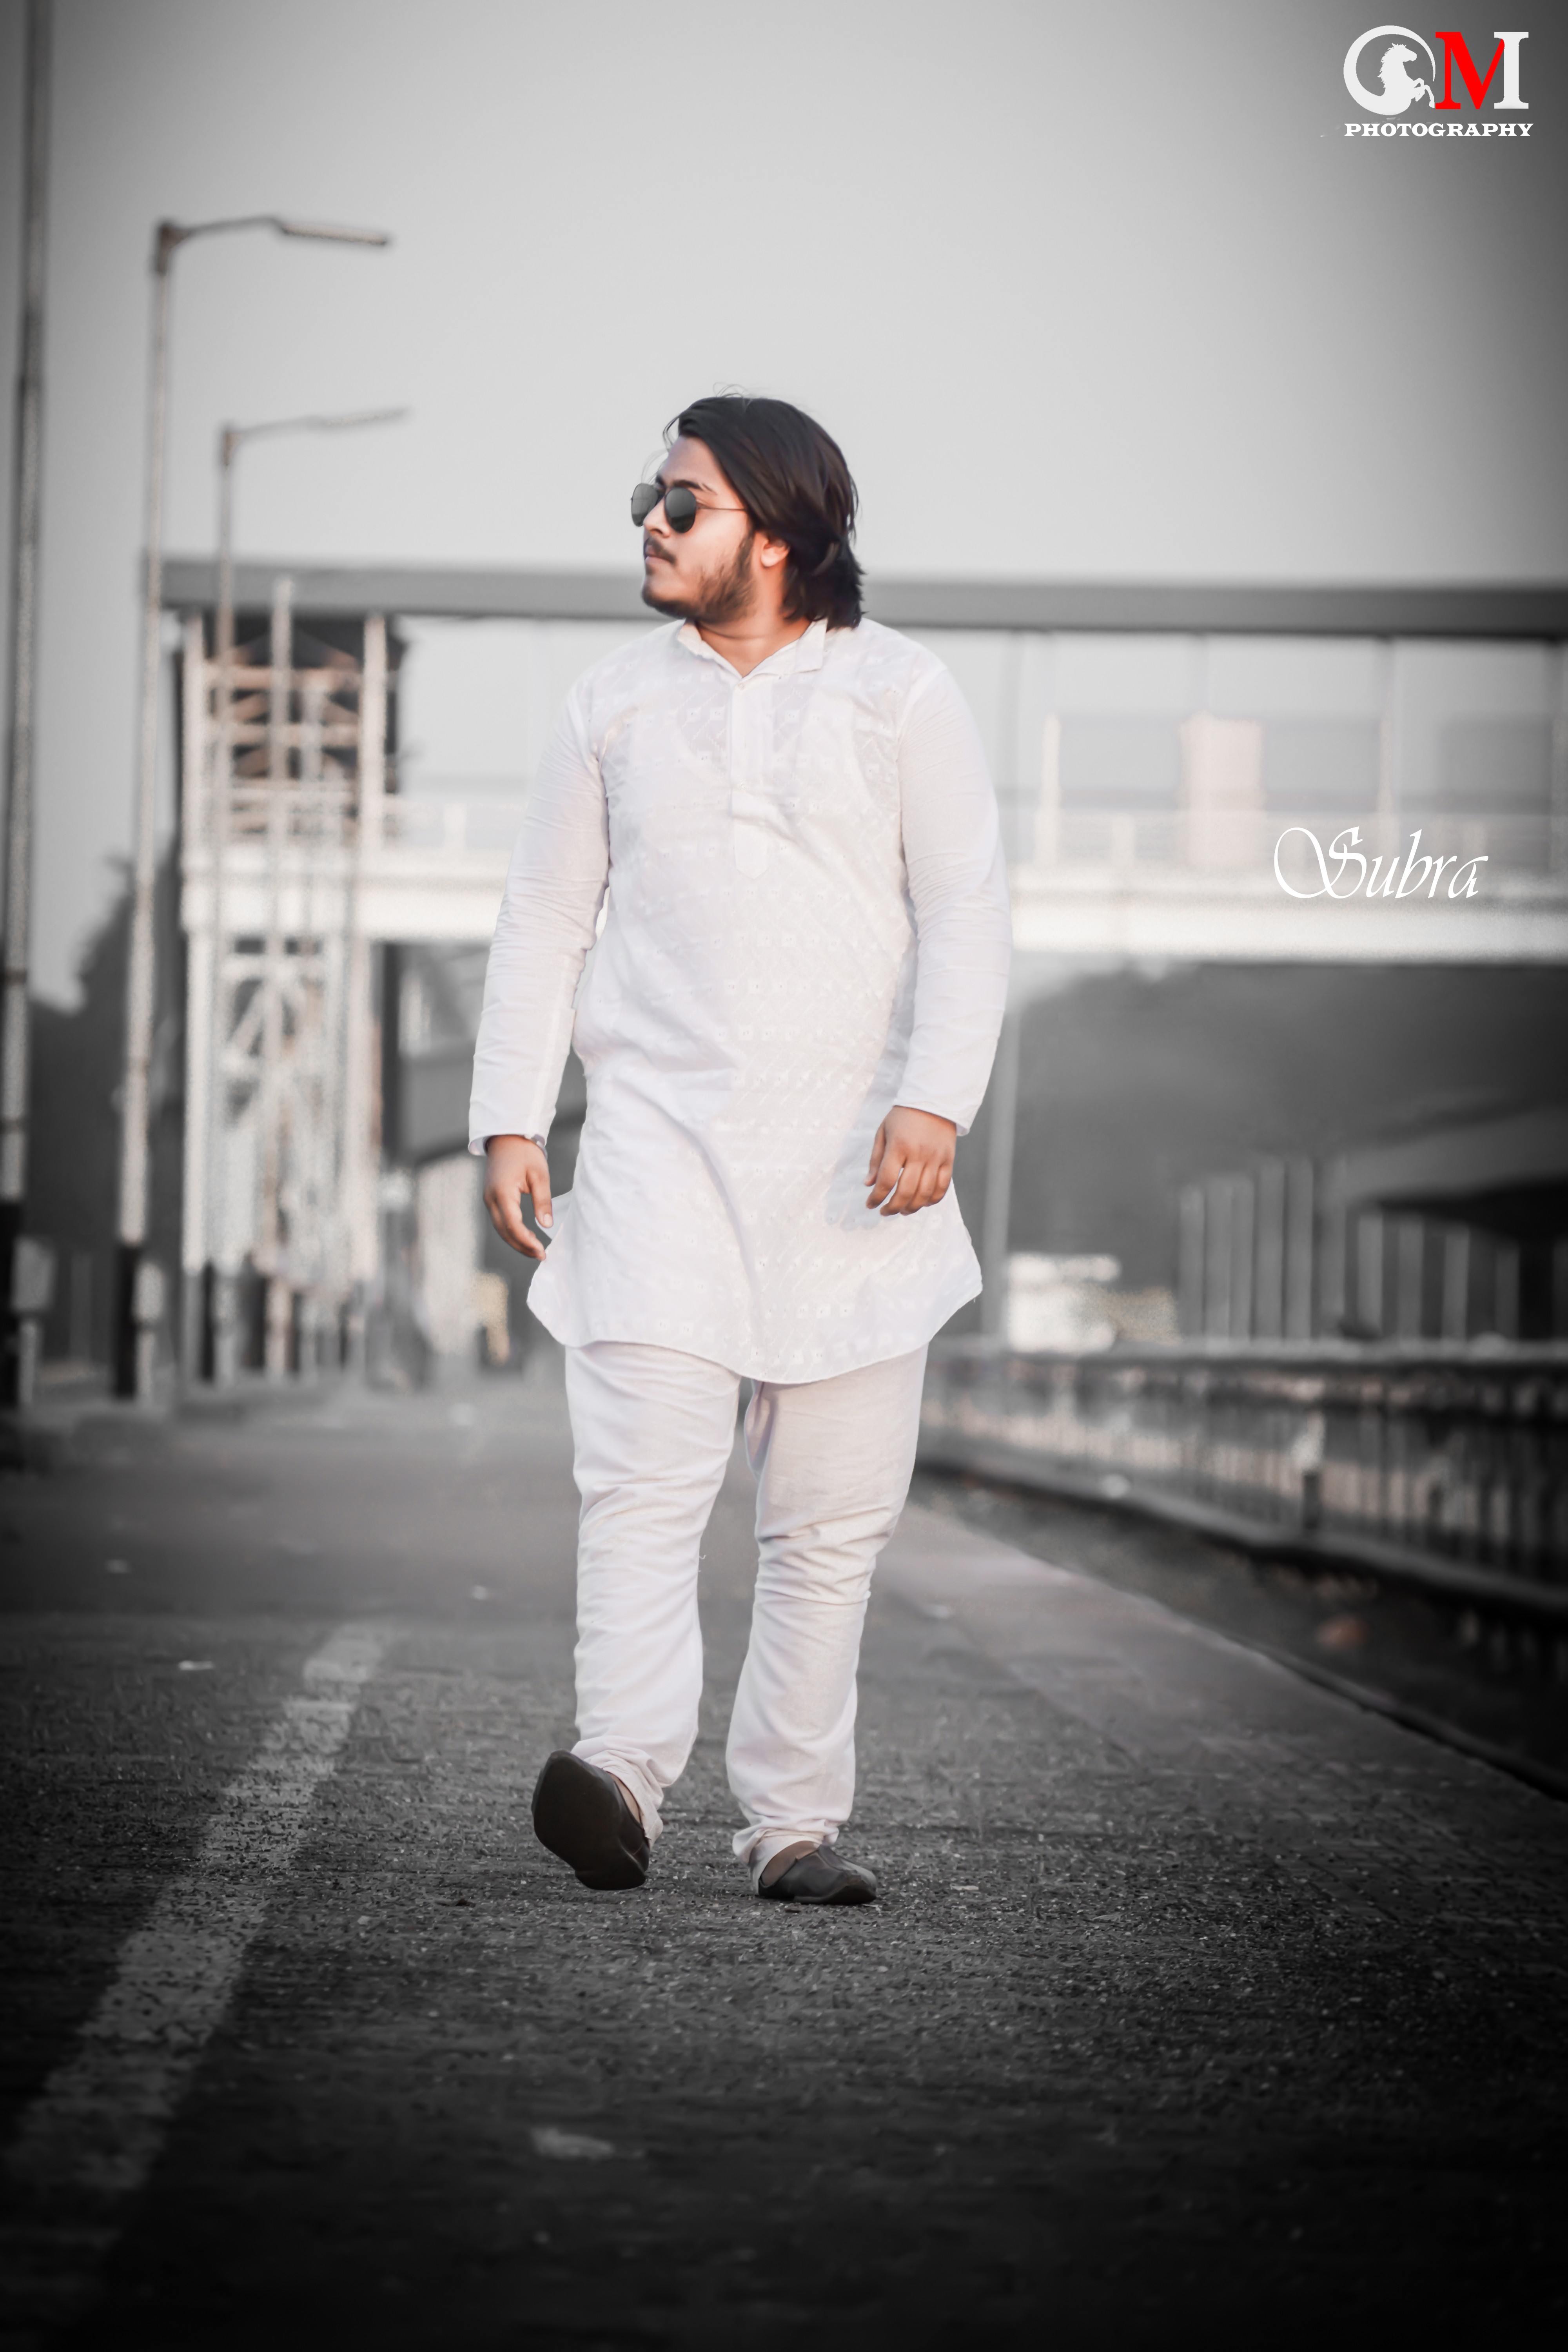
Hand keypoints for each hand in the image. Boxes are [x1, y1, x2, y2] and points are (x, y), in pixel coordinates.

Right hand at [483, 1135, 552, 1259]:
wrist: (507, 1137)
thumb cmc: (524, 1153)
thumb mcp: (539, 1175)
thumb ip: (542, 1201)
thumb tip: (546, 1225)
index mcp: (502, 1192)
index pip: (513, 1225)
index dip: (526, 1241)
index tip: (541, 1251)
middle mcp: (490, 1199)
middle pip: (504, 1231)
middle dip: (522, 1246)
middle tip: (540, 1256)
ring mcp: (488, 1199)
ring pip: (500, 1228)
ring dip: (516, 1241)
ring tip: (535, 1250)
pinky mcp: (490, 1198)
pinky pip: (499, 1221)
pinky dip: (511, 1232)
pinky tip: (525, 1236)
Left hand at [865, 1105, 956, 1216]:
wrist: (933, 1100)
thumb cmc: (904, 1116)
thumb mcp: (883, 1132)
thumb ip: (876, 1159)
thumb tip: (869, 1184)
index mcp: (899, 1146)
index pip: (886, 1180)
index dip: (876, 1197)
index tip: (870, 1204)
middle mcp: (919, 1154)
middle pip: (905, 1191)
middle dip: (893, 1207)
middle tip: (885, 1212)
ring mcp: (936, 1158)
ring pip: (925, 1193)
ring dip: (912, 1208)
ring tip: (902, 1211)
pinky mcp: (949, 1160)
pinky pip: (942, 1187)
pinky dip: (932, 1200)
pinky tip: (922, 1203)